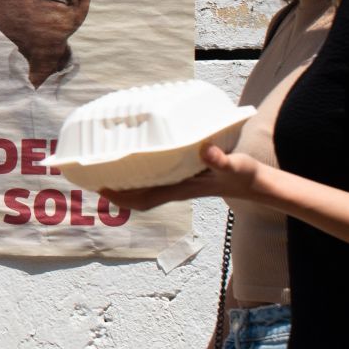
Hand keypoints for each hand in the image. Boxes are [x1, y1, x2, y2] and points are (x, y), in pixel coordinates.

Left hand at [100, 146, 265, 211]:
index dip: (122, 196)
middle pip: (138, 196)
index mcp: (182, 189)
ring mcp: (179, 184)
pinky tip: (137, 161)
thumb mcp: (235, 166)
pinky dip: (142, 174)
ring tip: (107, 169)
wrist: (255, 183)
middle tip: (93, 176)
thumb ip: (220, 160)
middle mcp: (176, 188)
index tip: (102, 189)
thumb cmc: (244, 175)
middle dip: (116, 191)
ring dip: (126, 183)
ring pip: (145, 188)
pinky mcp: (184, 177)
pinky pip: (156, 179)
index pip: (145, 198)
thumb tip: (204, 150)